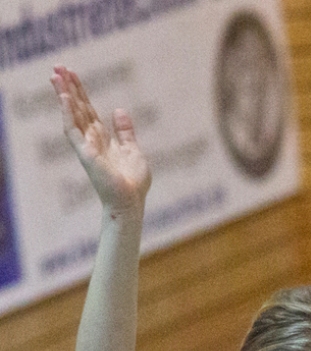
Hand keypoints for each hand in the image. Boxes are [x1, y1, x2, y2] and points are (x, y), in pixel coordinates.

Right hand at [51, 66, 151, 211]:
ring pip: (72, 115)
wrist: (131, 202)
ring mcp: (87, 147)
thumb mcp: (133, 150)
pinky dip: (68, 114)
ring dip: (64, 95)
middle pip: (77, 108)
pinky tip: (64, 98)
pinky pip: (73, 131)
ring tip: (55, 75)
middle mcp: (92, 140)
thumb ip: (125, 131)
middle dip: (68, 88)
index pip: (88, 110)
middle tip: (57, 66)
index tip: (71, 73)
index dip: (80, 92)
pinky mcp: (86, 155)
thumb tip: (118, 110)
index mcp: (103, 139)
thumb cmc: (133, 182)